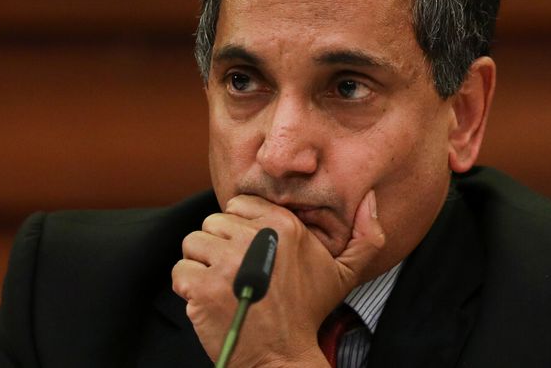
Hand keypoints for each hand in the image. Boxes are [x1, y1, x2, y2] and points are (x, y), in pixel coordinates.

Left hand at [171, 190, 384, 366]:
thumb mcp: (344, 272)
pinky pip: (180, 270)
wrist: (282, 357)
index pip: (237, 205)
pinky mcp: (204, 287)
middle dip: (219, 247)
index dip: (239, 230)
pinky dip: (188, 287)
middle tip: (237, 275)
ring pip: (193, 243)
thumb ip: (365, 235)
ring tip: (223, 287)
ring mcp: (227, 262)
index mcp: (283, 225)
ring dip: (201, 266)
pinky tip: (210, 301)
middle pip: (212, 222)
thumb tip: (371, 198)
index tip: (251, 255)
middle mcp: (255, 238)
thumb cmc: (308, 312)